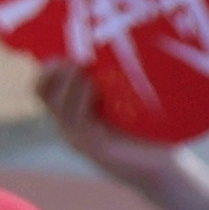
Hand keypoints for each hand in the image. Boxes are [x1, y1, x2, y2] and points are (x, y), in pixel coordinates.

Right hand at [34, 59, 184, 186]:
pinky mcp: (91, 148)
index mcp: (74, 111)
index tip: (65, 48)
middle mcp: (70, 125)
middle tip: (73, 55)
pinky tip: (93, 85)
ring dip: (69, 81)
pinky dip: (81, 98)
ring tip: (82, 65)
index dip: (48, 65)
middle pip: (42, 91)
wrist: (166, 168)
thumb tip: (119, 41)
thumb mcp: (129, 99)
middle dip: (53, 69)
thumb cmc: (151, 131)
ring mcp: (77, 138)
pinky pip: (76, 119)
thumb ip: (116, 78)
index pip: (44, 85)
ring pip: (57, 103)